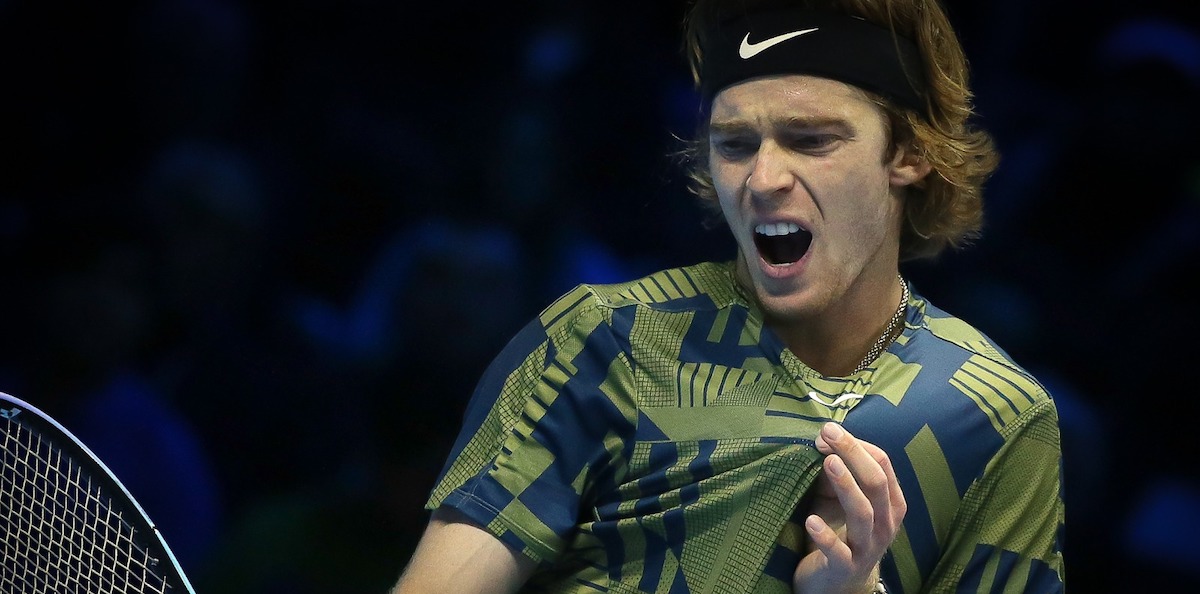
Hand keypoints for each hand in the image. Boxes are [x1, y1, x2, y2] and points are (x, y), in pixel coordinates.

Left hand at [792, 422, 905, 593]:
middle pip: (876, 483)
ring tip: (828, 463)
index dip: (856, 445)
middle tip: (828, 434)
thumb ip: (835, 471)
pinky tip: (811, 520)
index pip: (882, 464)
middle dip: (853, 455)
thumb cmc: (839, 531)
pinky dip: (826, 536)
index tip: (829, 431)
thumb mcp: (838, 498)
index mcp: (890, 503)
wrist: (836, 582)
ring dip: (846, 486)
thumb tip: (823, 438)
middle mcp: (885, 524)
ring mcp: (868, 547)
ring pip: (863, 513)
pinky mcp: (846, 567)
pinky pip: (838, 552)